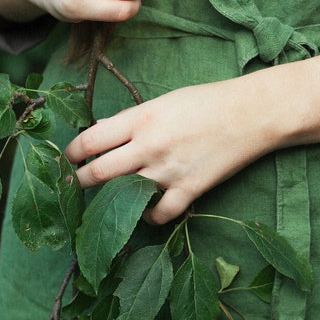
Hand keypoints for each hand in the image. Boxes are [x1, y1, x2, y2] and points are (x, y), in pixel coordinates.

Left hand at [64, 78, 274, 224]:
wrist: (251, 114)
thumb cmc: (208, 101)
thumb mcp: (164, 101)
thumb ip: (132, 120)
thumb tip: (103, 135)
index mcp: (141, 118)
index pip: (90, 140)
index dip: (71, 154)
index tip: (67, 160)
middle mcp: (149, 145)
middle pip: (98, 173)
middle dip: (79, 183)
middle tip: (72, 188)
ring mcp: (168, 170)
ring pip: (124, 196)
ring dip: (111, 202)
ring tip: (105, 204)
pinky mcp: (189, 189)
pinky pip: (159, 214)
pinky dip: (149, 217)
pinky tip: (147, 213)